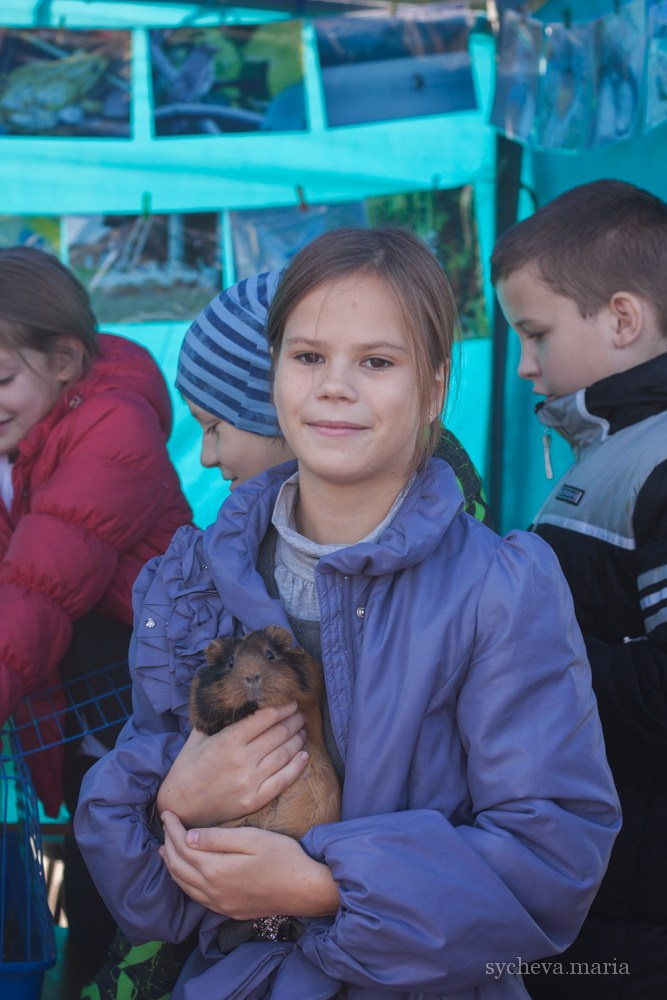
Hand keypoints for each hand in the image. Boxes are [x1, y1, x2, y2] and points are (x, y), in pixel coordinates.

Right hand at [156, 703, 307, 827]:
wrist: (179, 807)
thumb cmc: (187, 768)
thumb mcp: (197, 737)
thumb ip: (216, 719)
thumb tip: (234, 700)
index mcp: (228, 741)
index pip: (265, 718)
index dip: (283, 708)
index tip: (292, 703)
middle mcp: (242, 760)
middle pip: (279, 734)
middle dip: (294, 721)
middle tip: (300, 715)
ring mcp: (250, 782)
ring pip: (284, 754)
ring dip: (297, 740)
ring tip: (302, 731)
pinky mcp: (254, 800)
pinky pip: (283, 780)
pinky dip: (297, 766)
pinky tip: (304, 755)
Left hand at [159, 811, 339, 918]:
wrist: (304, 889)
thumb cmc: (282, 857)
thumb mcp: (252, 838)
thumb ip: (217, 839)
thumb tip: (187, 837)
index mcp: (216, 869)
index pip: (183, 846)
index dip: (173, 828)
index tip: (167, 812)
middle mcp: (212, 890)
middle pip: (178, 867)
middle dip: (169, 843)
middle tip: (165, 825)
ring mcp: (219, 903)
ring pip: (184, 885)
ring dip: (172, 865)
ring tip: (166, 849)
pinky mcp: (228, 910)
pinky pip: (196, 897)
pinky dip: (184, 882)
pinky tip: (186, 874)